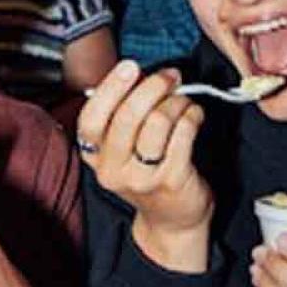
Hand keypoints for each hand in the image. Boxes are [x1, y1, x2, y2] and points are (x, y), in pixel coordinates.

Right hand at [76, 60, 210, 271]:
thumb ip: (121, 116)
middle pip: (127, 116)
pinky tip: (194, 115)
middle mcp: (113, 170)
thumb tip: (138, 75)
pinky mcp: (172, 180)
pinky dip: (192, 115)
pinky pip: (183, 133)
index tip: (130, 67)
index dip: (110, 89)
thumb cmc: (149, 174)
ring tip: (183, 101)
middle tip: (170, 76)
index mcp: (95, 157)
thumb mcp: (123, 151)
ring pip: (157, 122)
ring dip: (176, 102)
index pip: (91, 119)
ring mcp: (142, 178)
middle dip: (152, 86)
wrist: (172, 220)